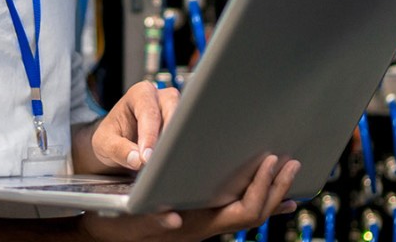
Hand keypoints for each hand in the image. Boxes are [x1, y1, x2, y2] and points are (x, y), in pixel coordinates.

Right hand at [76, 154, 300, 241]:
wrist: (104, 233)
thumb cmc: (113, 222)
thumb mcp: (126, 221)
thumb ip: (150, 221)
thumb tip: (172, 218)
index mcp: (194, 226)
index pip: (241, 212)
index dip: (260, 189)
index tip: (269, 162)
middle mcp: (205, 228)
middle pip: (253, 213)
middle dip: (275, 188)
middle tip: (291, 162)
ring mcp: (205, 224)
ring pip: (249, 213)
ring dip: (271, 193)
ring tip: (288, 171)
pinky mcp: (200, 217)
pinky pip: (238, 209)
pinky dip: (258, 198)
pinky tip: (267, 188)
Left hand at [85, 81, 178, 172]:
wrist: (119, 143)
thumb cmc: (112, 136)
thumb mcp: (105, 143)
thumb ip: (118, 149)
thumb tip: (137, 159)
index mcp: (140, 93)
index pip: (149, 112)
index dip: (149, 135)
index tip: (146, 157)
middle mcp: (160, 98)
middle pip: (174, 111)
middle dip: (167, 137)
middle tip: (160, 159)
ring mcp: (174, 111)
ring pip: (184, 125)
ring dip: (175, 144)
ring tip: (165, 162)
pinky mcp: (181, 127)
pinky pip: (186, 137)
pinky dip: (180, 149)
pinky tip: (172, 162)